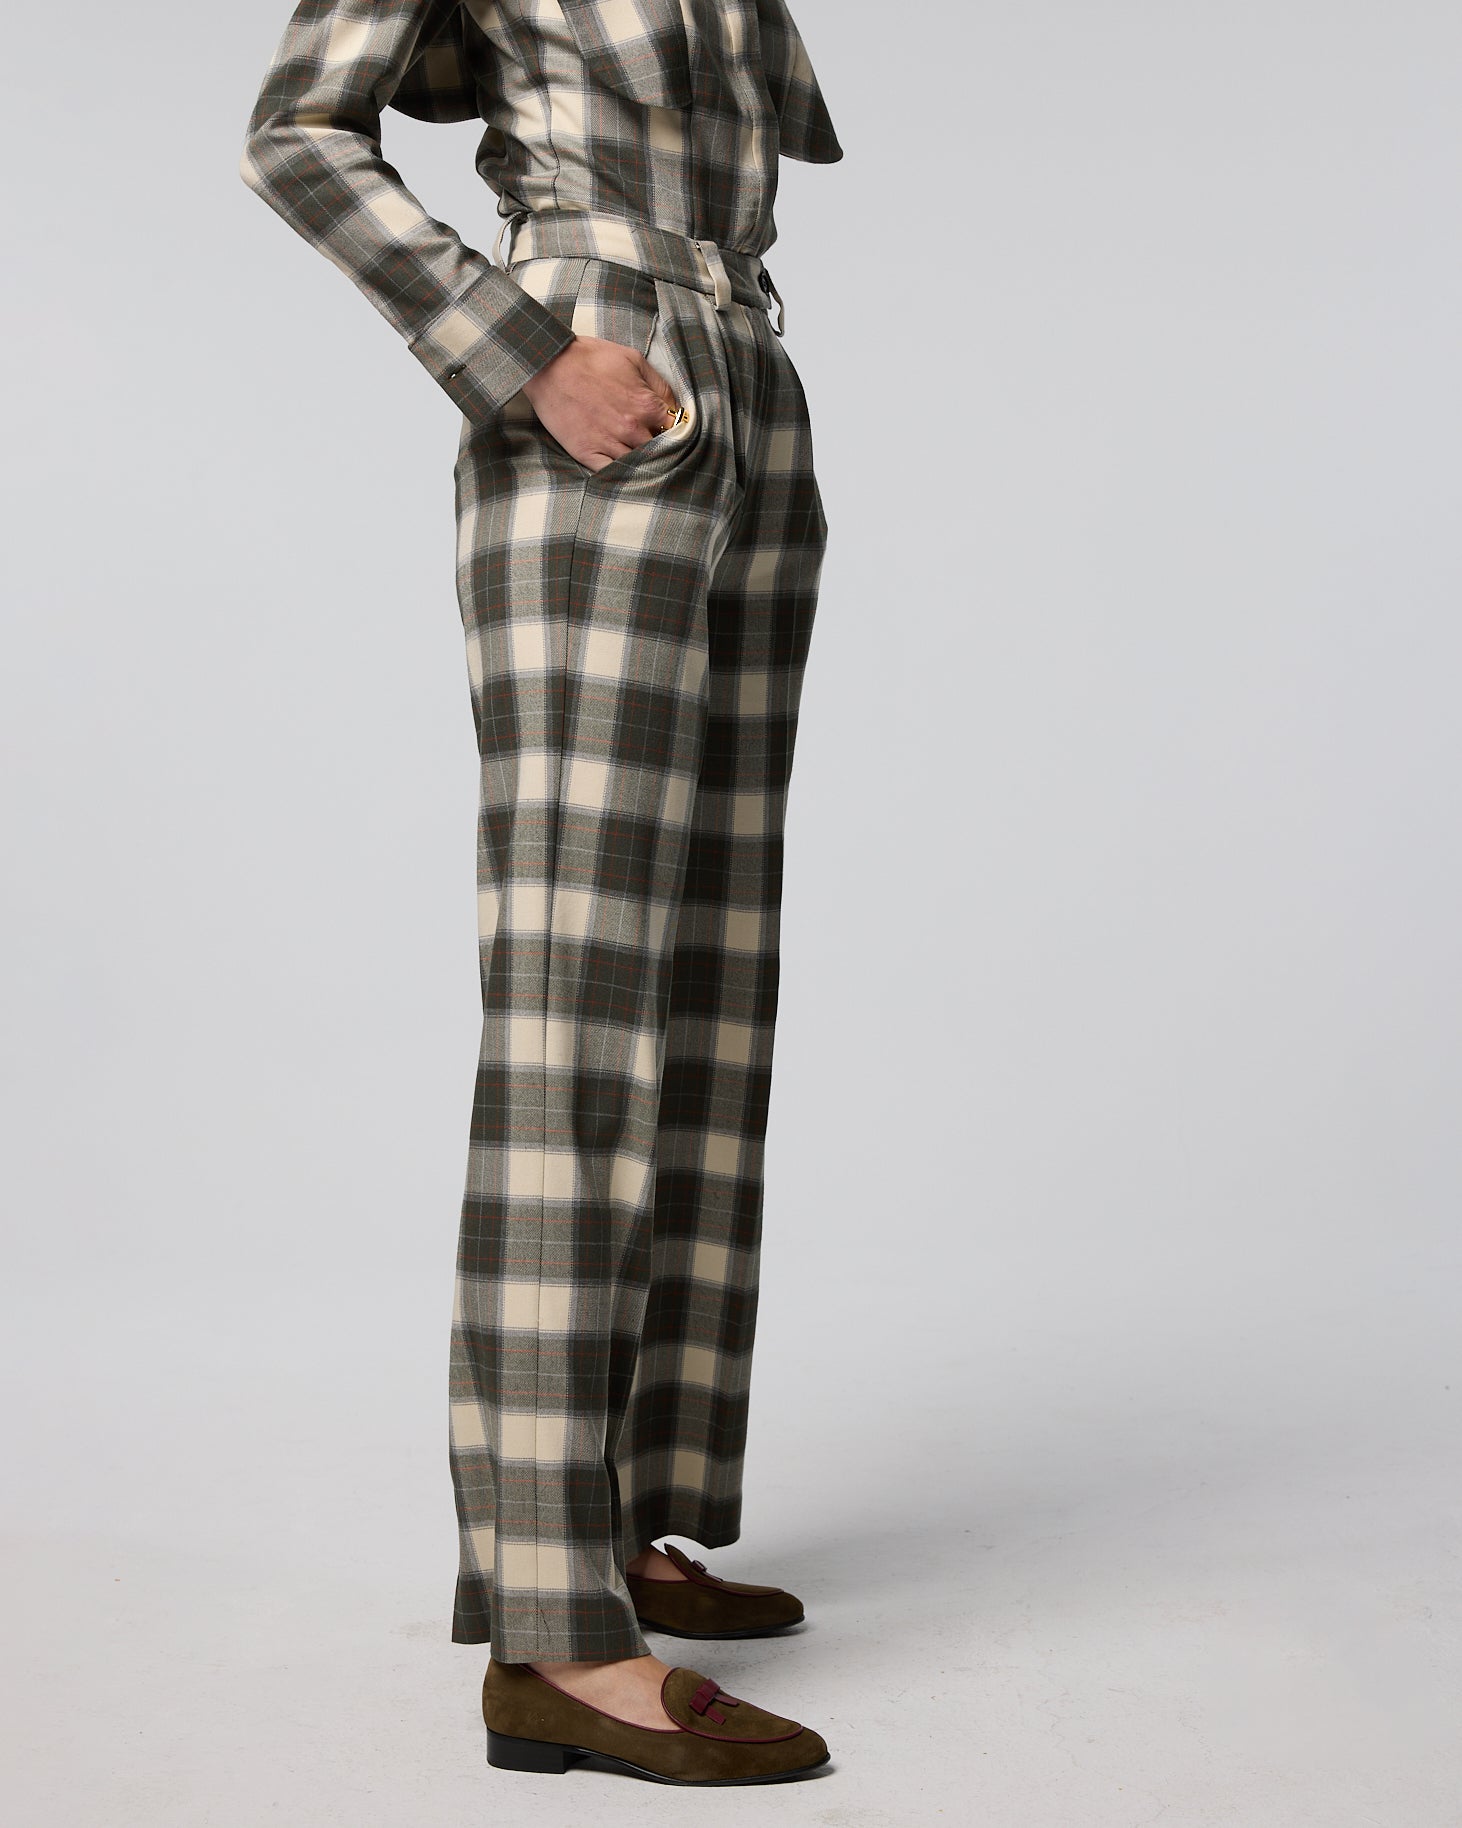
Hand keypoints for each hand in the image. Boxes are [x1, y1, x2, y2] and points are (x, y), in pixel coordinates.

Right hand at [522, 335, 681, 471]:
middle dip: (660, 448)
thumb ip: (659, 384)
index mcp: (647, 405)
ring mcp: (609, 443)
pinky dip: (620, 474)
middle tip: (655, 444)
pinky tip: (622, 469)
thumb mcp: (633, 359)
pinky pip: (612, 474)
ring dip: (642, 463)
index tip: (671, 431)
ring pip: (638, 465)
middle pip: (659, 451)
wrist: (548, 364)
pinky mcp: (587, 453)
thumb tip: (676, 405)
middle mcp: (631, 429)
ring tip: (640, 458)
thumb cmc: (590, 358)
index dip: (676, 431)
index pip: (676, 430)